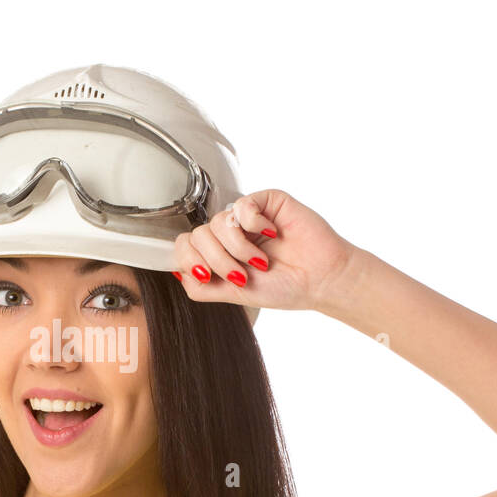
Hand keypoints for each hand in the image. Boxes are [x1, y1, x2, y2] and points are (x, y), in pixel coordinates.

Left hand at [171, 189, 357, 311]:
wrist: (320, 280)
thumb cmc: (285, 287)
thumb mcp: (234, 295)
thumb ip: (201, 287)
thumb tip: (176, 271)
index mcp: (219, 253)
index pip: (185, 245)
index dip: (192, 260)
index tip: (210, 276)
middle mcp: (230, 233)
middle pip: (198, 235)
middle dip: (218, 260)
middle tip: (243, 275)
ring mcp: (247, 217)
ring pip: (217, 223)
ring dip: (240, 248)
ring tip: (262, 261)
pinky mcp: (265, 201)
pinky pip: (242, 206)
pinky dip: (255, 225)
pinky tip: (273, 235)